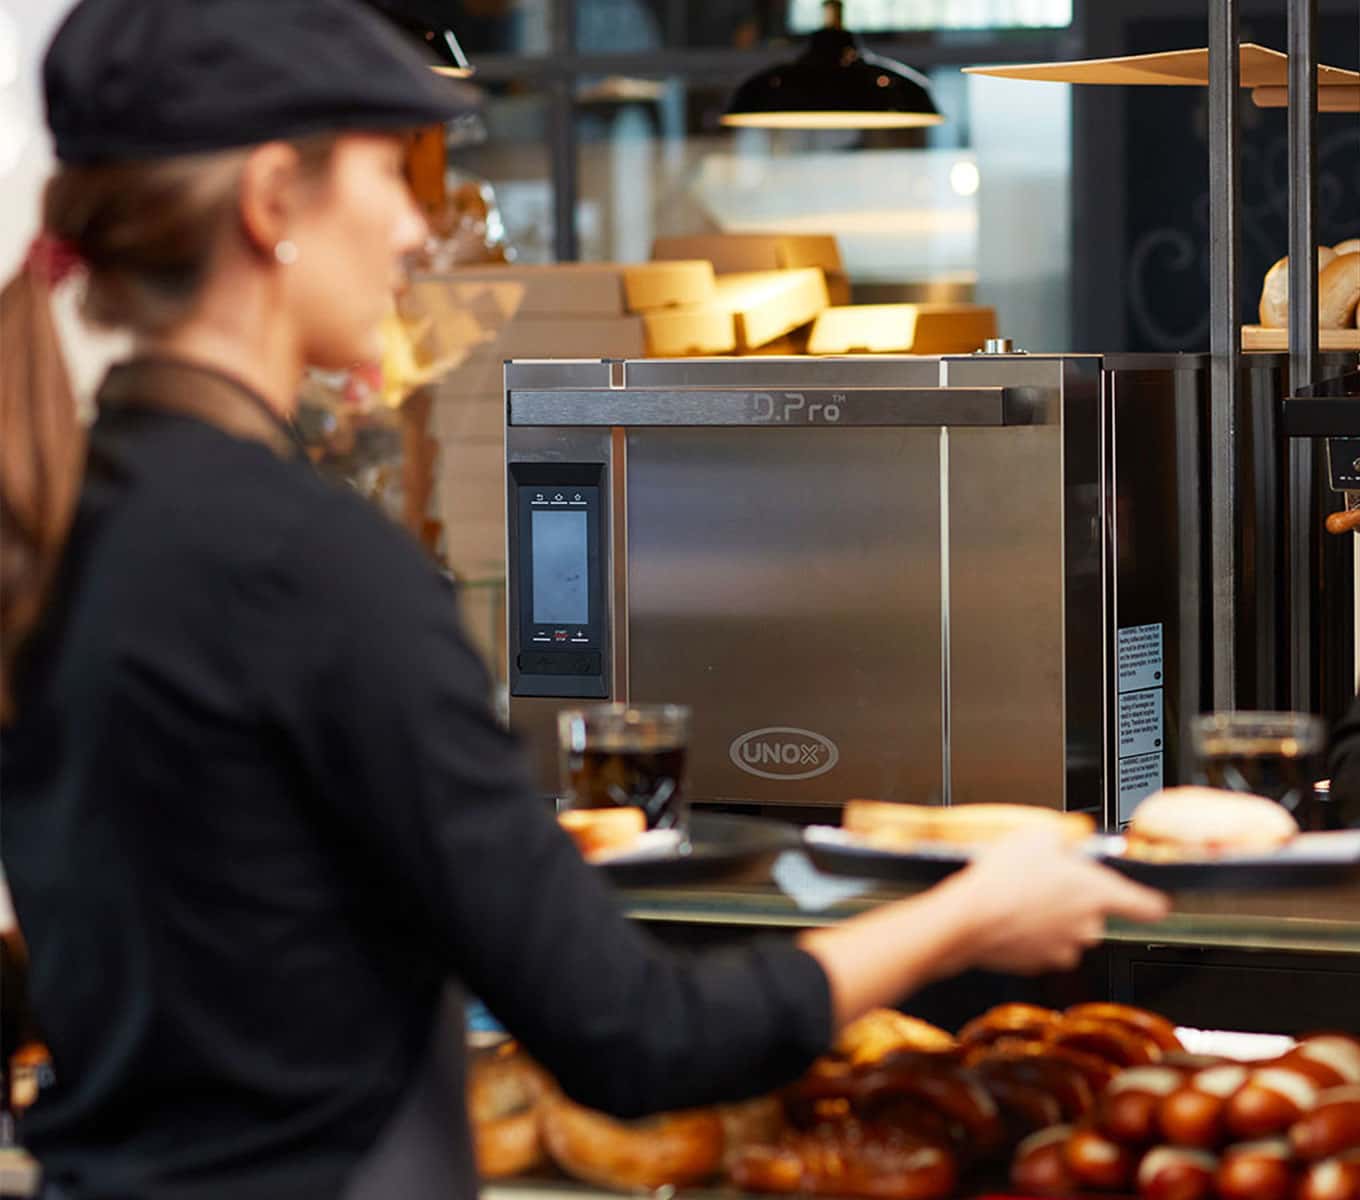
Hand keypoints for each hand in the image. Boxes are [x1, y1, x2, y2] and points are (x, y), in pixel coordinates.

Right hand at [943, 831, 1169, 974]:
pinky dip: (1030, 932)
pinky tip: (1010, 913)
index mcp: (1098, 893)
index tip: (1156, 901)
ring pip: (1067, 930)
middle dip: (1076, 899)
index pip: (1147, 905)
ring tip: (1022, 896)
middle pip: (1096, 913)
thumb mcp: (1038, 835)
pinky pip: (1042, 945)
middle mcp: (1088, 926)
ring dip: (1052, 916)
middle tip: (1048, 880)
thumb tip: (1071, 840)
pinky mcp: (1038, 963)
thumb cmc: (1004, 878)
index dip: (1152, 901)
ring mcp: (1064, 948)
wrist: (969, 917)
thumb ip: (1066, 839)